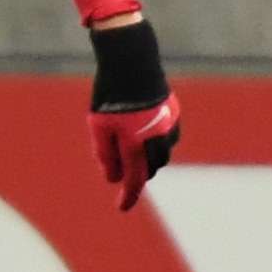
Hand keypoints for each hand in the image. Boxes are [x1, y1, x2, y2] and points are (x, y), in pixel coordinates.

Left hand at [87, 14, 180, 213]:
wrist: (132, 63)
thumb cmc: (110, 95)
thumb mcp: (99, 127)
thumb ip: (105, 155)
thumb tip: (113, 179)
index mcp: (136, 145)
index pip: (134, 179)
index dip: (128, 196)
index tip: (122, 208)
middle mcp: (157, 139)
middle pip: (150, 168)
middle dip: (138, 176)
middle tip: (125, 182)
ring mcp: (168, 126)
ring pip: (162, 154)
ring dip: (149, 161)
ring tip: (136, 161)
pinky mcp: (173, 114)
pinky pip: (168, 137)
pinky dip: (158, 144)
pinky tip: (148, 140)